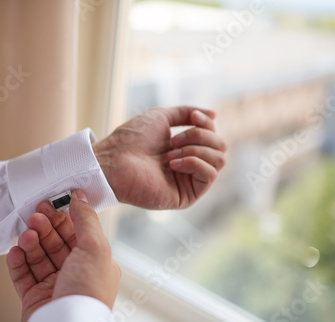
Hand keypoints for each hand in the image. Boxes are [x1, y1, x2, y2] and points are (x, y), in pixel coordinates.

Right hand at [6, 190, 120, 321]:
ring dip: (30, 243)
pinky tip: (16, 252)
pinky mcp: (34, 298)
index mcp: (94, 262)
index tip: (51, 203)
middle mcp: (75, 274)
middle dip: (44, 228)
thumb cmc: (88, 294)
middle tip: (34, 217)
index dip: (63, 217)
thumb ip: (86, 220)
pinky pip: (23, 275)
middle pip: (55, 243)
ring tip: (26, 235)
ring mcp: (54, 286)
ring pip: (38, 257)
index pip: (77, 233)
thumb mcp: (95, 248)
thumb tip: (80, 198)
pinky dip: (17, 262)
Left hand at [93, 106, 226, 209]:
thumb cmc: (131, 139)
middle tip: (173, 140)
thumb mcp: (161, 116)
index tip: (193, 117)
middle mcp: (189, 165)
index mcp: (185, 148)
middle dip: (200, 137)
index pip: (213, 136)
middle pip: (221, 147)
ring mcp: (188, 181)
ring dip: (196, 149)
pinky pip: (209, 175)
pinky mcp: (186, 196)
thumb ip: (187, 112)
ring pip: (219, 160)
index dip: (206, 124)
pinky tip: (173, 163)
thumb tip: (214, 115)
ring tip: (170, 153)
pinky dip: (194, 162)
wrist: (113, 160)